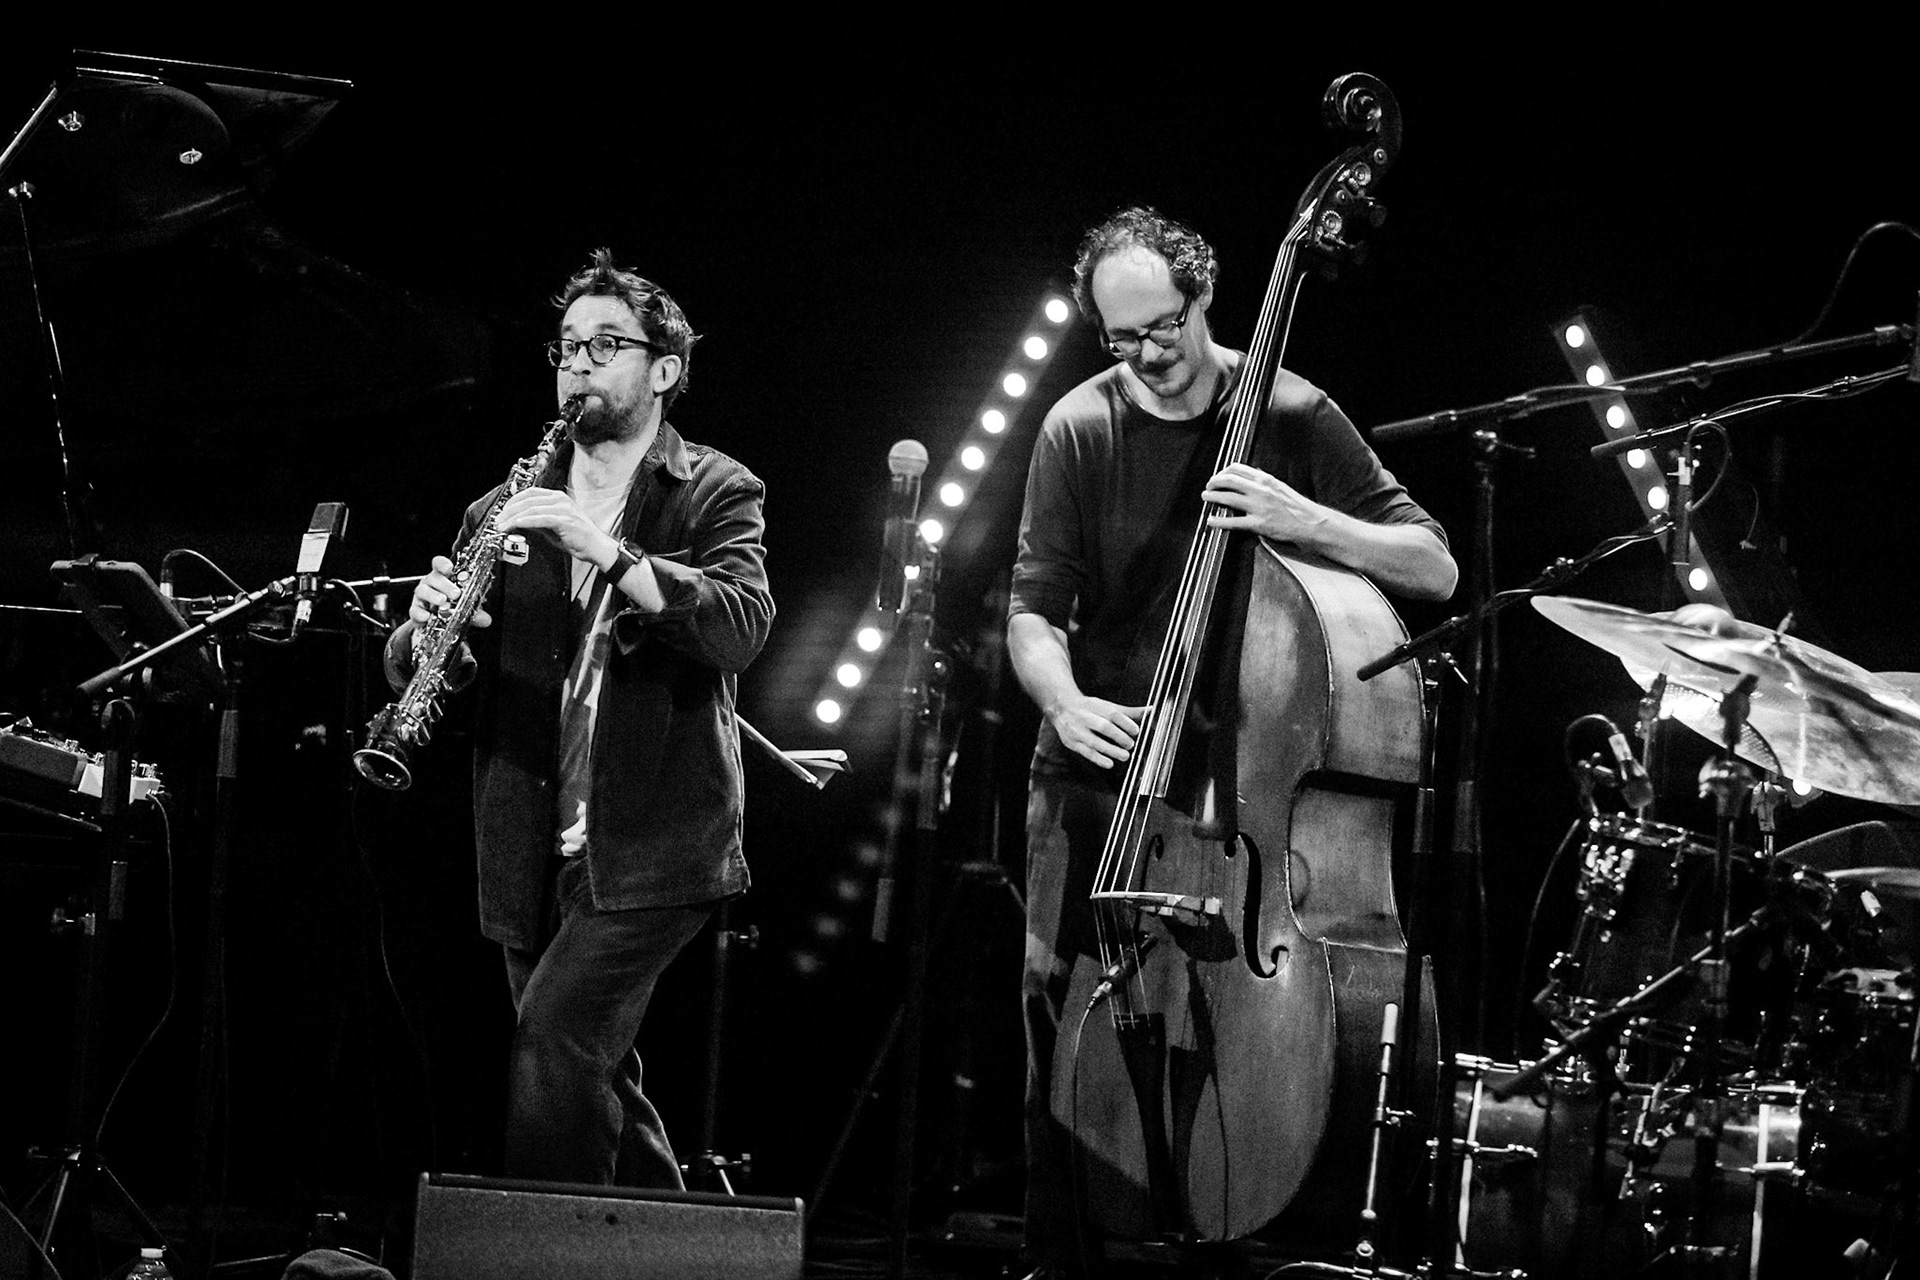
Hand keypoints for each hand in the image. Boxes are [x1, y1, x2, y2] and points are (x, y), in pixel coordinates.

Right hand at [409, 554, 491, 629]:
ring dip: (433, 596)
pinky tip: (427, 617)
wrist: (434, 623)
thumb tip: (486, 620)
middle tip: (456, 593)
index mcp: (443, 578)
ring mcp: (421, 597)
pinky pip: (415, 610)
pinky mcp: (415, 610)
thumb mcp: (465, 607)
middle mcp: (430, 584)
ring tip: (442, 601)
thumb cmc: (451, 606)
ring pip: (422, 591)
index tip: (449, 568)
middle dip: (445, 584)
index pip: (439, 565)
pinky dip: (420, 613)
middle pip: (433, 578)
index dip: (443, 564)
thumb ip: (475, 612)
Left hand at [496, 487, 615, 566]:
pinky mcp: (564, 520)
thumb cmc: (578, 538)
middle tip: (498, 520)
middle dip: (509, 510)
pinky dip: (524, 521)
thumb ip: (538, 522)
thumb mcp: (553, 527)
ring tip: (502, 525)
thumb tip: (520, 521)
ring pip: (531, 508)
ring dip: (513, 517)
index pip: (530, 493)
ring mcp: (563, 509)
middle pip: (527, 500)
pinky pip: (539, 518)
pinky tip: (515, 525)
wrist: (596, 547)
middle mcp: (560, 500)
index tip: (502, 510)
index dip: (513, 500)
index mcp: (558, 498)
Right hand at [1049, 695, 1147, 768]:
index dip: (1125, 722)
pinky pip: (1085, 752)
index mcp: (1095, 706)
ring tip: (1124, 756)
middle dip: (1118, 736)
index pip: (1112, 713)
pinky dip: (1098, 759)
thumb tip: (1152, 711)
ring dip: (1110, 750)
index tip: (1136, 730)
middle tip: (1131, 744)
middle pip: (1103, 726)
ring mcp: (1077, 730)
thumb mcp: (1107, 706)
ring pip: (1094, 741)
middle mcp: (1085, 717)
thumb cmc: (1088, 708)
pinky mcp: (1072, 742)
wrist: (1061, 708)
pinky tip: (1108, 763)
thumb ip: (1129, 712)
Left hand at [1203, 463, 1326, 543]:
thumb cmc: (1297, 507)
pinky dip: (1218, 521)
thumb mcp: (1280, 487)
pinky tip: (1211, 521)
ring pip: (1228, 498)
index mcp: (1266, 479)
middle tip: (1208, 486)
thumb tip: (1251, 475)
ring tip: (1205, 497)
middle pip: (1229, 480)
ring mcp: (1259, 507)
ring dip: (1212, 497)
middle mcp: (1261, 490)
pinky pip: (1233, 522)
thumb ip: (1264, 482)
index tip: (1218, 476)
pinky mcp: (1259, 524)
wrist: (1311, 523)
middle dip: (1214, 482)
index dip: (1223, 471)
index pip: (1238, 468)